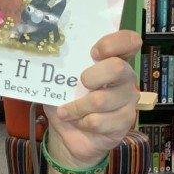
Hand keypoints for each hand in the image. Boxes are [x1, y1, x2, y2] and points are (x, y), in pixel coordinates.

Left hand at [41, 29, 141, 167]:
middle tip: (80, 83)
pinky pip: (100, 121)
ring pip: (102, 99)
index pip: (128, 41)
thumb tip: (44, 56)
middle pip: (118, 68)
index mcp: (113, 59)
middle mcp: (125, 76)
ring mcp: (128, 99)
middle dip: (92, 76)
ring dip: (77, 107)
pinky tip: (79, 122)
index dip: (114, 42)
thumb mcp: (59, 82)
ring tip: (66, 111)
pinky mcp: (125, 121)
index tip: (93, 52)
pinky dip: (82, 122)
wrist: (70, 132)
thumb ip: (60, 68)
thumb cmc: (68, 100)